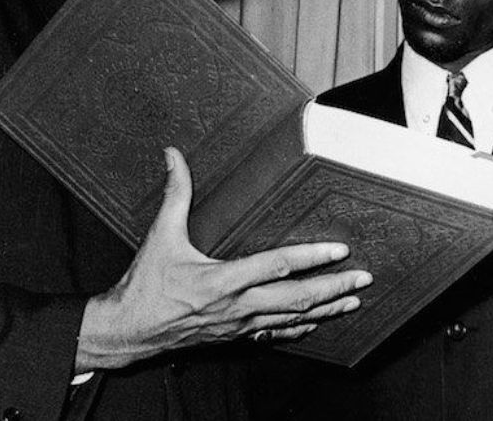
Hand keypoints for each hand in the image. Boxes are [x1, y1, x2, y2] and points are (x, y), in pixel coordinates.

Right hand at [75, 147, 371, 371]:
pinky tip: (315, 324)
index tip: (339, 251)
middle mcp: (236, 306)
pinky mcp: (234, 336)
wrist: (129, 331)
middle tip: (363, 278)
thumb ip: (174, 194)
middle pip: (296, 299)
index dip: (310, 257)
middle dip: (333, 288)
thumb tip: (173, 156)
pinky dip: (299, 329)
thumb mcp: (160, 236)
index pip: (276, 266)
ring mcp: (238, 325)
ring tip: (353, 300)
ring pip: (291, 320)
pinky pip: (274, 336)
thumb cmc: (145, 286)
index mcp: (221, 279)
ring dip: (325, 310)